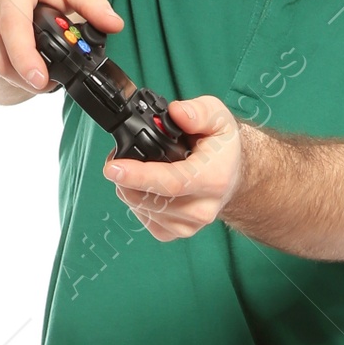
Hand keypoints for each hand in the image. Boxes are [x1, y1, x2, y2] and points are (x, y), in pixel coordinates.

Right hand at [0, 0, 121, 93]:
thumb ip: (93, 3)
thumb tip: (114, 24)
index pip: (14, 28)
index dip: (26, 59)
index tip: (41, 80)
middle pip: (1, 54)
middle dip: (26, 76)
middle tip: (48, 82)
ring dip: (15, 75)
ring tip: (36, 69)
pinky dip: (0, 68)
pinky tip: (15, 59)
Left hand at [103, 96, 244, 240]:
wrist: (230, 176)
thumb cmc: (221, 147)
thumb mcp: (218, 117)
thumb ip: (200, 112)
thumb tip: (176, 112)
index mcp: (213, 179)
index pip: (171, 183)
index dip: (138, 176)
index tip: (113, 168)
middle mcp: (201, 208)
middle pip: (149, 198)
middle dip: (125, 176)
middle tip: (119, 157)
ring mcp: (187, 225)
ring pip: (140, 207)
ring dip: (128, 187)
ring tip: (134, 167)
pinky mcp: (174, 233)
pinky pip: (142, 217)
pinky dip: (136, 199)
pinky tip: (145, 185)